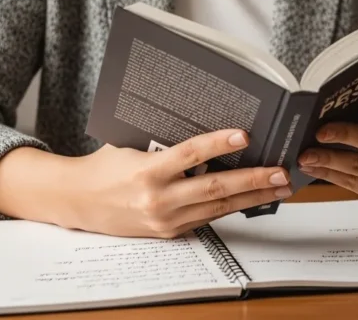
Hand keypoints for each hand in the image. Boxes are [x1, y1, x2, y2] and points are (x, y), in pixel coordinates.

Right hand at [66, 129, 292, 238]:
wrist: (77, 202)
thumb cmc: (105, 166)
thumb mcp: (130, 145)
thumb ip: (164, 142)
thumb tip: (204, 125)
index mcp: (146, 171)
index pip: (190, 154)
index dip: (218, 143)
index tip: (244, 135)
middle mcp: (158, 199)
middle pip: (214, 188)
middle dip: (253, 180)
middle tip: (280, 171)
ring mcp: (166, 219)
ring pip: (218, 207)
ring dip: (252, 197)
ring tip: (278, 187)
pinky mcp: (170, 232)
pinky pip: (208, 217)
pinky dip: (232, 207)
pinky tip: (253, 199)